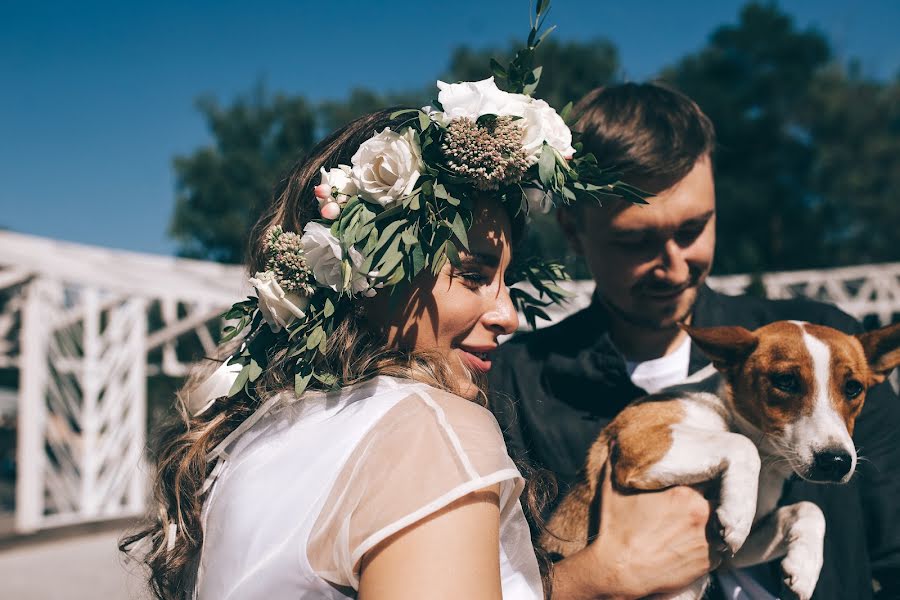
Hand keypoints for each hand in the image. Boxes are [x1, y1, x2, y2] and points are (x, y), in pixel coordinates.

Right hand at [580, 459, 718, 597]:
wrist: (619, 571)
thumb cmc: (616, 530)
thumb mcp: (612, 490)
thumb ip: (616, 463)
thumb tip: (616, 442)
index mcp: (684, 493)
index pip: (708, 476)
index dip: (703, 476)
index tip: (696, 478)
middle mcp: (701, 514)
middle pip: (719, 499)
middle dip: (711, 498)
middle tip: (698, 501)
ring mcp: (707, 540)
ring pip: (722, 523)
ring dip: (715, 521)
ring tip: (697, 523)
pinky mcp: (708, 562)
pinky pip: (720, 548)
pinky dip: (712, 543)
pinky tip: (695, 541)